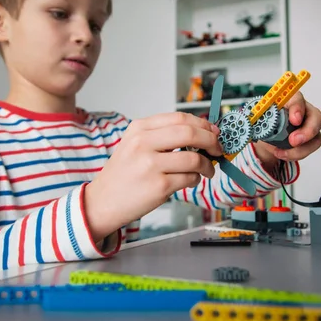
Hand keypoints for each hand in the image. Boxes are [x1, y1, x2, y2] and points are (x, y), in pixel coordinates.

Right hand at [84, 112, 222, 241]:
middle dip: (211, 141)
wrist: (103, 201)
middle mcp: (143, 143)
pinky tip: (190, 181)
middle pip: (190, 133)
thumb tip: (202, 132)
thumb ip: (163, 136)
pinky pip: (189, 178)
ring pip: (194, 158)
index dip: (203, 124)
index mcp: (139, 129)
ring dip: (207, 165)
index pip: (180, 118)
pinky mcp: (159, 186)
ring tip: (207, 170)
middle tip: (218, 149)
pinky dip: (196, 179)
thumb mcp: (135, 144)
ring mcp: (150, 165)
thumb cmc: (124, 173)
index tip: (214, 131)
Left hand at [253, 92, 320, 163]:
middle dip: (307, 131)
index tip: (294, 120)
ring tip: (281, 153)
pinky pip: (310, 148)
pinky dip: (296, 154)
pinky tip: (282, 154)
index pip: (297, 98)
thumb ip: (260, 119)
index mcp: (289, 100)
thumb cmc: (265, 122)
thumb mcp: (259, 119)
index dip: (297, 108)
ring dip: (300, 149)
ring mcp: (310, 125)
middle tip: (293, 141)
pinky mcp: (311, 139)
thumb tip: (254, 123)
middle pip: (317, 117)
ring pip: (316, 137)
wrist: (266, 136)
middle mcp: (304, 110)